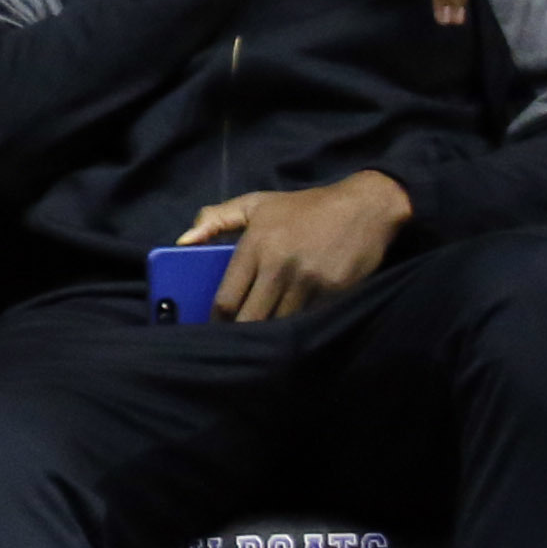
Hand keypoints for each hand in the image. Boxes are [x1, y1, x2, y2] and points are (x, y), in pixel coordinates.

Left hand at [167, 169, 412, 322]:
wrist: (364, 207)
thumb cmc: (304, 208)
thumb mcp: (256, 204)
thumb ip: (215, 218)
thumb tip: (182, 241)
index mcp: (255, 246)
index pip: (226, 299)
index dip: (217, 322)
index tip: (213, 330)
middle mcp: (278, 266)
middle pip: (250, 318)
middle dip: (240, 334)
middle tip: (235, 342)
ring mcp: (308, 282)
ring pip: (279, 326)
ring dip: (269, 336)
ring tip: (261, 343)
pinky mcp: (335, 292)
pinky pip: (309, 322)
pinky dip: (299, 330)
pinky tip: (292, 334)